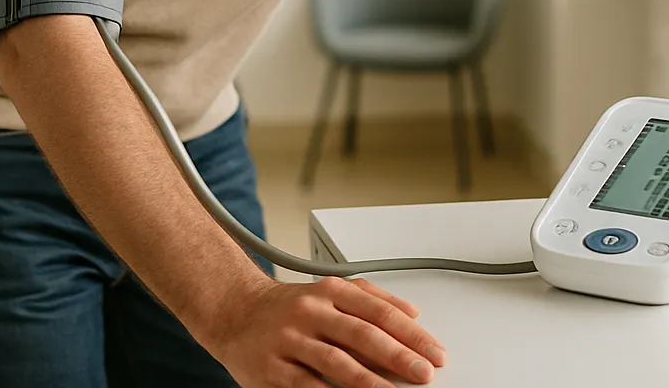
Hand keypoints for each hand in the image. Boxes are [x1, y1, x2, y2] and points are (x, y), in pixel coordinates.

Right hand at [204, 276, 446, 386]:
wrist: (234, 312)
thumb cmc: (288, 307)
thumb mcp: (329, 290)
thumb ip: (371, 298)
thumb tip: (413, 312)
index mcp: (330, 291)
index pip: (379, 312)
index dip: (412, 334)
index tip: (434, 352)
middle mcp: (310, 311)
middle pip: (362, 334)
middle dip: (398, 357)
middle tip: (424, 373)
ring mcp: (289, 340)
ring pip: (336, 362)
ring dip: (370, 381)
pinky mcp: (271, 369)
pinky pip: (306, 387)